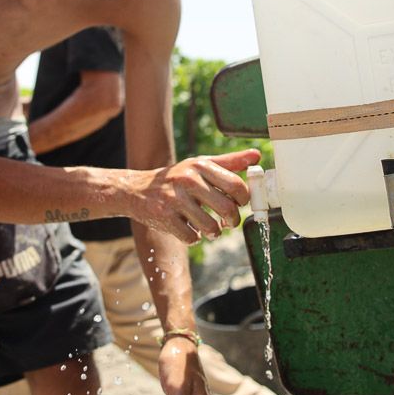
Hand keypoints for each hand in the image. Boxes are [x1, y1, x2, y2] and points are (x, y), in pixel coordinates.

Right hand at [129, 149, 260, 243]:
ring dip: (214, 232)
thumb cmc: (175, 179)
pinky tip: (190, 230)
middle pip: (227, 208)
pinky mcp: (164, 216)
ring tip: (211, 229)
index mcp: (200, 166)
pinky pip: (191, 237)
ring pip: (210, 226)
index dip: (244, 199)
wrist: (136, 190)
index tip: (240, 204)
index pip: (236, 185)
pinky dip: (194, 238)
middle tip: (229, 222)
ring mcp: (175, 198)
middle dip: (233, 220)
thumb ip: (229, 163)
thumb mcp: (199, 166)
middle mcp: (188, 180)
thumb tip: (257, 156)